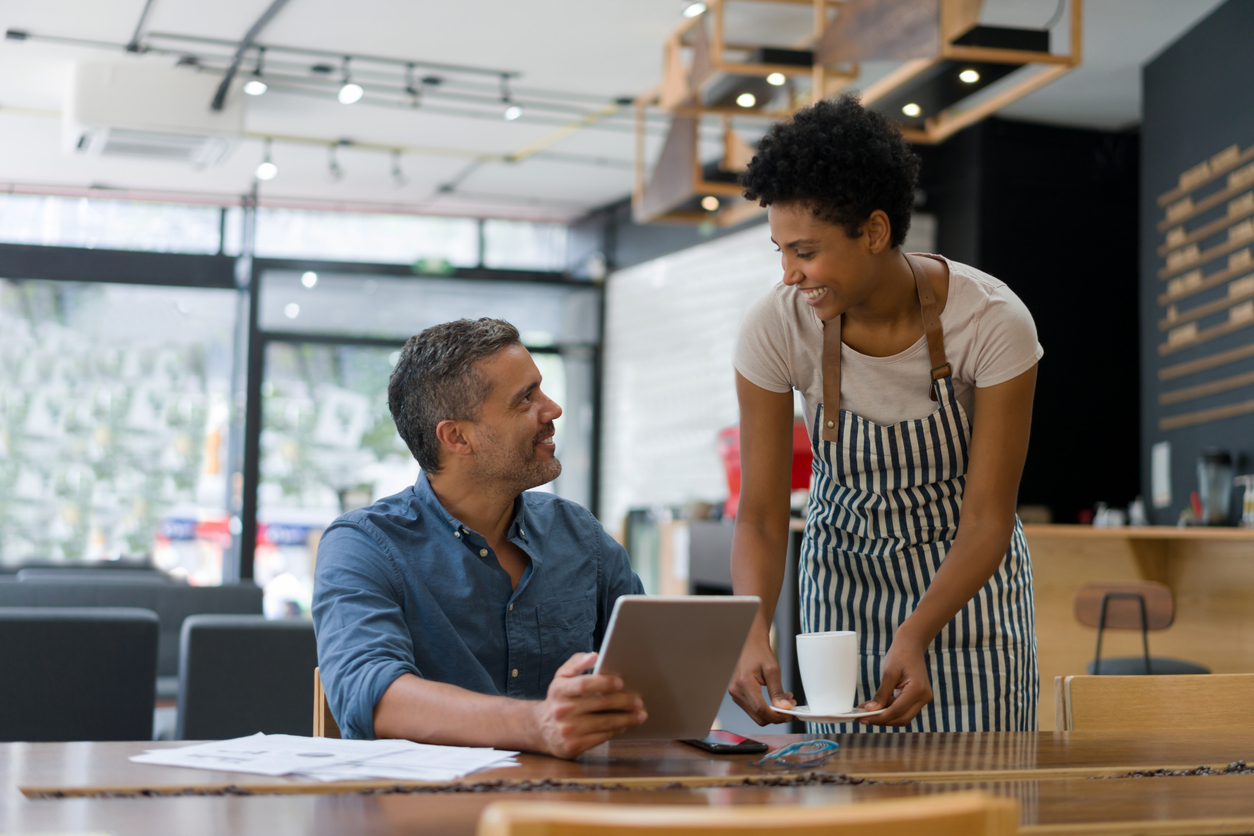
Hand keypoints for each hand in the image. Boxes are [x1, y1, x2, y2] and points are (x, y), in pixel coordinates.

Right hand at [529, 652, 646, 758]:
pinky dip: (616, 730)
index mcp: (559, 689)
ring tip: (639, 714)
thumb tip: (594, 655)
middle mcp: (562, 710)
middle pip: (600, 703)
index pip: (584, 684)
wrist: (541, 728)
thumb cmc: (558, 698)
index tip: (621, 683)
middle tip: (638, 701)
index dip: (604, 682)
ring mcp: (568, 730)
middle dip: (624, 702)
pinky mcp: (573, 746)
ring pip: (605, 722)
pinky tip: (625, 725)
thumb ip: (576, 663)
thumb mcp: (561, 677)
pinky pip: (601, 737)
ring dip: (626, 718)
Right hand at [728, 631, 794, 724]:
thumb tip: (785, 708)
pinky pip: (753, 709)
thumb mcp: (773, 670)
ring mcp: (736, 694)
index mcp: (744, 684)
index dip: (777, 716)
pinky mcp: (738, 695)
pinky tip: (774, 700)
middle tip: (791, 708)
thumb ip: (778, 691)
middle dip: (776, 716)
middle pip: (758, 716)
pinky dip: (766, 708)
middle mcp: (737, 692)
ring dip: (772, 713)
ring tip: (784, 701)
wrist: (750, 644)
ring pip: (756, 715)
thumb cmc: (760, 652)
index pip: (761, 710)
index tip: (791, 714)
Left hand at [860, 637, 931, 724]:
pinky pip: (903, 708)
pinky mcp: (918, 697)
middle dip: (882, 720)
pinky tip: (876, 707)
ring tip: (867, 712)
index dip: (879, 717)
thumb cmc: (901, 654)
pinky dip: (890, 709)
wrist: (912, 643)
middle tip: (863, 718)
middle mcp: (924, 697)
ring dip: (885, 716)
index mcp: (918, 690)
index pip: (897, 711)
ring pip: (903, 716)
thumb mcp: (889, 673)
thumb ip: (881, 694)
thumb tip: (870, 710)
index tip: (863, 718)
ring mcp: (923, 698)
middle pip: (901, 718)